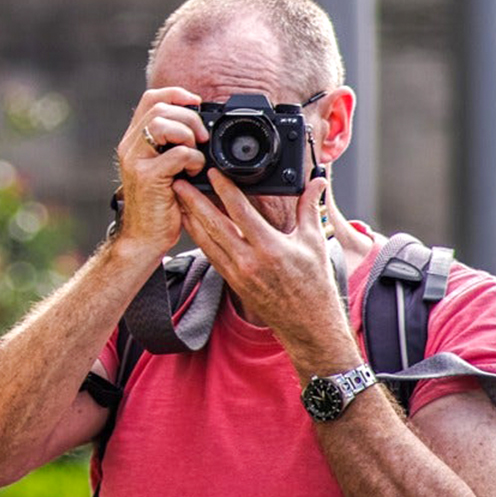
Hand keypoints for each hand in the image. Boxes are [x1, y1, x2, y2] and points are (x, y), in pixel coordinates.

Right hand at [114, 87, 206, 254]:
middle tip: (202, 139)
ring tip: (195, 156)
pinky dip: (193, 160)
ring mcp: (136, 161)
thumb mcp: (163, 168)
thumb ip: (171, 145)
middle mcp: (130, 146)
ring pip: (164, 124)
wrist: (144, 238)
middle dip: (190, 118)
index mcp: (133, 140)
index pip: (151, 99)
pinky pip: (177, 153)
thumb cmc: (159, 205)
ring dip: (189, 136)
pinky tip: (193, 174)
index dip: (176, 94)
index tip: (197, 104)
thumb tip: (200, 126)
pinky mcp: (147, 177)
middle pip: (160, 108)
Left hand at [174, 172, 346, 346]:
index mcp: (270, 247)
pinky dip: (198, 237)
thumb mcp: (314, 242)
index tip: (212, 173)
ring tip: (177, 199)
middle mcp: (249, 260)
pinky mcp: (232, 281)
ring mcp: (238, 272)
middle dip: (193, 201)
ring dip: (190, 217)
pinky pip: (210, 254)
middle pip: (214, 224)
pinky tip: (190, 224)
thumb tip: (317, 182)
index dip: (224, 189)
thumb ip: (310, 208)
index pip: (240, 211)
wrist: (307, 324)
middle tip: (179, 182)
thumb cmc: (314, 283)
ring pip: (206, 240)